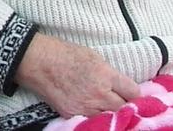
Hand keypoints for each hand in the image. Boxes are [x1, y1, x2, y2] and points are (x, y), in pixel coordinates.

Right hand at [16, 32, 139, 117]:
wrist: (37, 61)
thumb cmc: (64, 52)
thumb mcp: (92, 55)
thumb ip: (109, 72)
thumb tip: (121, 85)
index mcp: (105, 74)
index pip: (133, 92)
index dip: (135, 93)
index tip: (133, 93)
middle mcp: (99, 93)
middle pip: (124, 108)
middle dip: (126, 105)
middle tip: (123, 102)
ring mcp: (86, 107)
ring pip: (110, 117)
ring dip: (112, 113)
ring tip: (108, 107)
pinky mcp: (73, 115)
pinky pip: (92, 120)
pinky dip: (95, 117)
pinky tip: (94, 110)